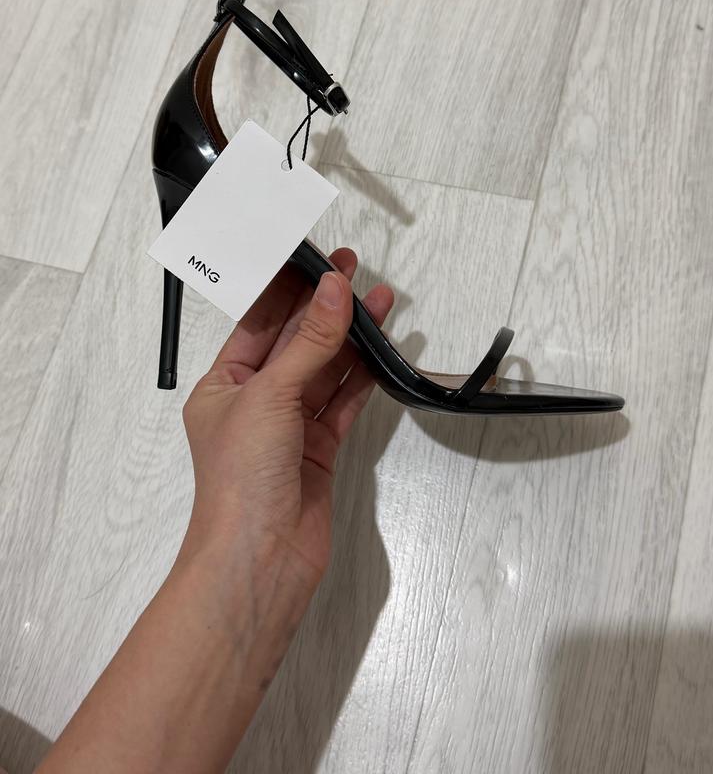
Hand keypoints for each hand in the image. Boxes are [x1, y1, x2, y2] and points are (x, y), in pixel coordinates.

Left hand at [180, 247, 393, 587]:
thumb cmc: (240, 483)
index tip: (316, 262)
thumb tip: (333, 291)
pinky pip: (343, 401)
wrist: (260, 560)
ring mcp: (289, 426)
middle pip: (295, 343)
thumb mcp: (270, 397)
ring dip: (350, 337)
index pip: (258, 324)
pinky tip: (380, 349)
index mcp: (223, 385)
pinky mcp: (319, 448)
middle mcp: (255, 401)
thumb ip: (308, 343)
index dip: (289, 291)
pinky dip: (362, 375)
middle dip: (325, 307)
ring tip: (380, 300)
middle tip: (354, 270)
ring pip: (324, 370)